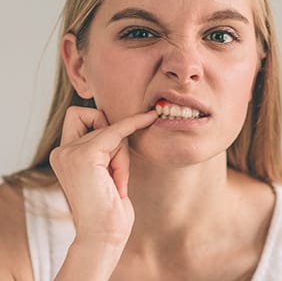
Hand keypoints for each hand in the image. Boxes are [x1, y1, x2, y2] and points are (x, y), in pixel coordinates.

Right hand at [49, 106, 156, 245]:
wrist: (103, 237)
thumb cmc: (108, 209)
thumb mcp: (103, 171)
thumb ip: (102, 147)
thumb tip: (120, 123)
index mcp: (63, 155)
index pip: (78, 117)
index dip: (98, 118)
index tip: (123, 117)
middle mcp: (61, 151)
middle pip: (97, 121)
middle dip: (115, 141)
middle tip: (115, 172)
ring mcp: (69, 152)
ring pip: (110, 130)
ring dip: (121, 155)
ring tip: (116, 183)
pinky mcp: (85, 155)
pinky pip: (117, 130)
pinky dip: (134, 124)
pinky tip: (148, 119)